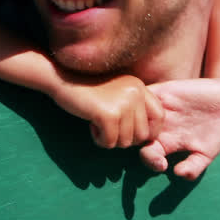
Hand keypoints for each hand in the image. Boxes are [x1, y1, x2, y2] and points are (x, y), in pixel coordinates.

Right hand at [51, 74, 165, 149]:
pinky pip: (110, 142)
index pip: (159, 117)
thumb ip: (132, 107)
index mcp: (139, 87)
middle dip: (124, 139)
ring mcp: (123, 103)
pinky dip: (99, 140)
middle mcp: (136, 93)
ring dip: (110, 139)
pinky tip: (91, 125)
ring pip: (125, 142)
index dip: (148, 132)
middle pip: (142, 135)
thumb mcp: (116, 92)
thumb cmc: (86, 88)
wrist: (61, 77)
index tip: (132, 135)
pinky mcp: (109, 114)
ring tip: (97, 124)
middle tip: (108, 129)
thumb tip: (146, 137)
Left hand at [138, 78, 219, 180]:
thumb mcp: (207, 152)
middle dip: (138, 143)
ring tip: (153, 128)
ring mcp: (156, 110)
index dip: (150, 161)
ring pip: (133, 116)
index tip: (162, 165)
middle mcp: (156, 128)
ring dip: (137, 122)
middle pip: (134, 137)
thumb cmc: (215, 130)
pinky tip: (156, 109)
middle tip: (152, 146)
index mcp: (164, 144)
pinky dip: (142, 101)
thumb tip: (179, 175)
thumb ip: (194, 166)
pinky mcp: (160, 92)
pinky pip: (142, 95)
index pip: (148, 155)